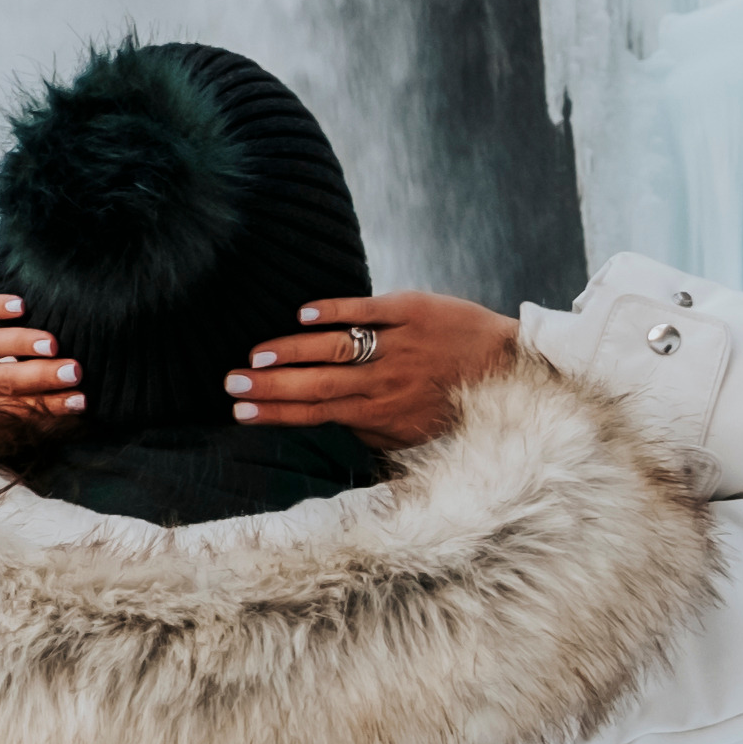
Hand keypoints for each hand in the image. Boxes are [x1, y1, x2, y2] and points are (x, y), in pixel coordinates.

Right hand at [228, 290, 514, 446]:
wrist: (511, 366)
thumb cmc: (461, 404)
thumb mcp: (419, 434)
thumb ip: (374, 433)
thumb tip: (333, 428)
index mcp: (383, 413)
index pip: (318, 413)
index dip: (277, 412)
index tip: (241, 411)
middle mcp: (386, 381)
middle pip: (317, 384)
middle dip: (270, 385)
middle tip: (231, 382)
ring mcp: (398, 343)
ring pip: (334, 348)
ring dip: (291, 351)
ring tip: (255, 354)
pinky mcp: (412, 309)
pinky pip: (367, 310)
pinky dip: (334, 311)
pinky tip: (302, 314)